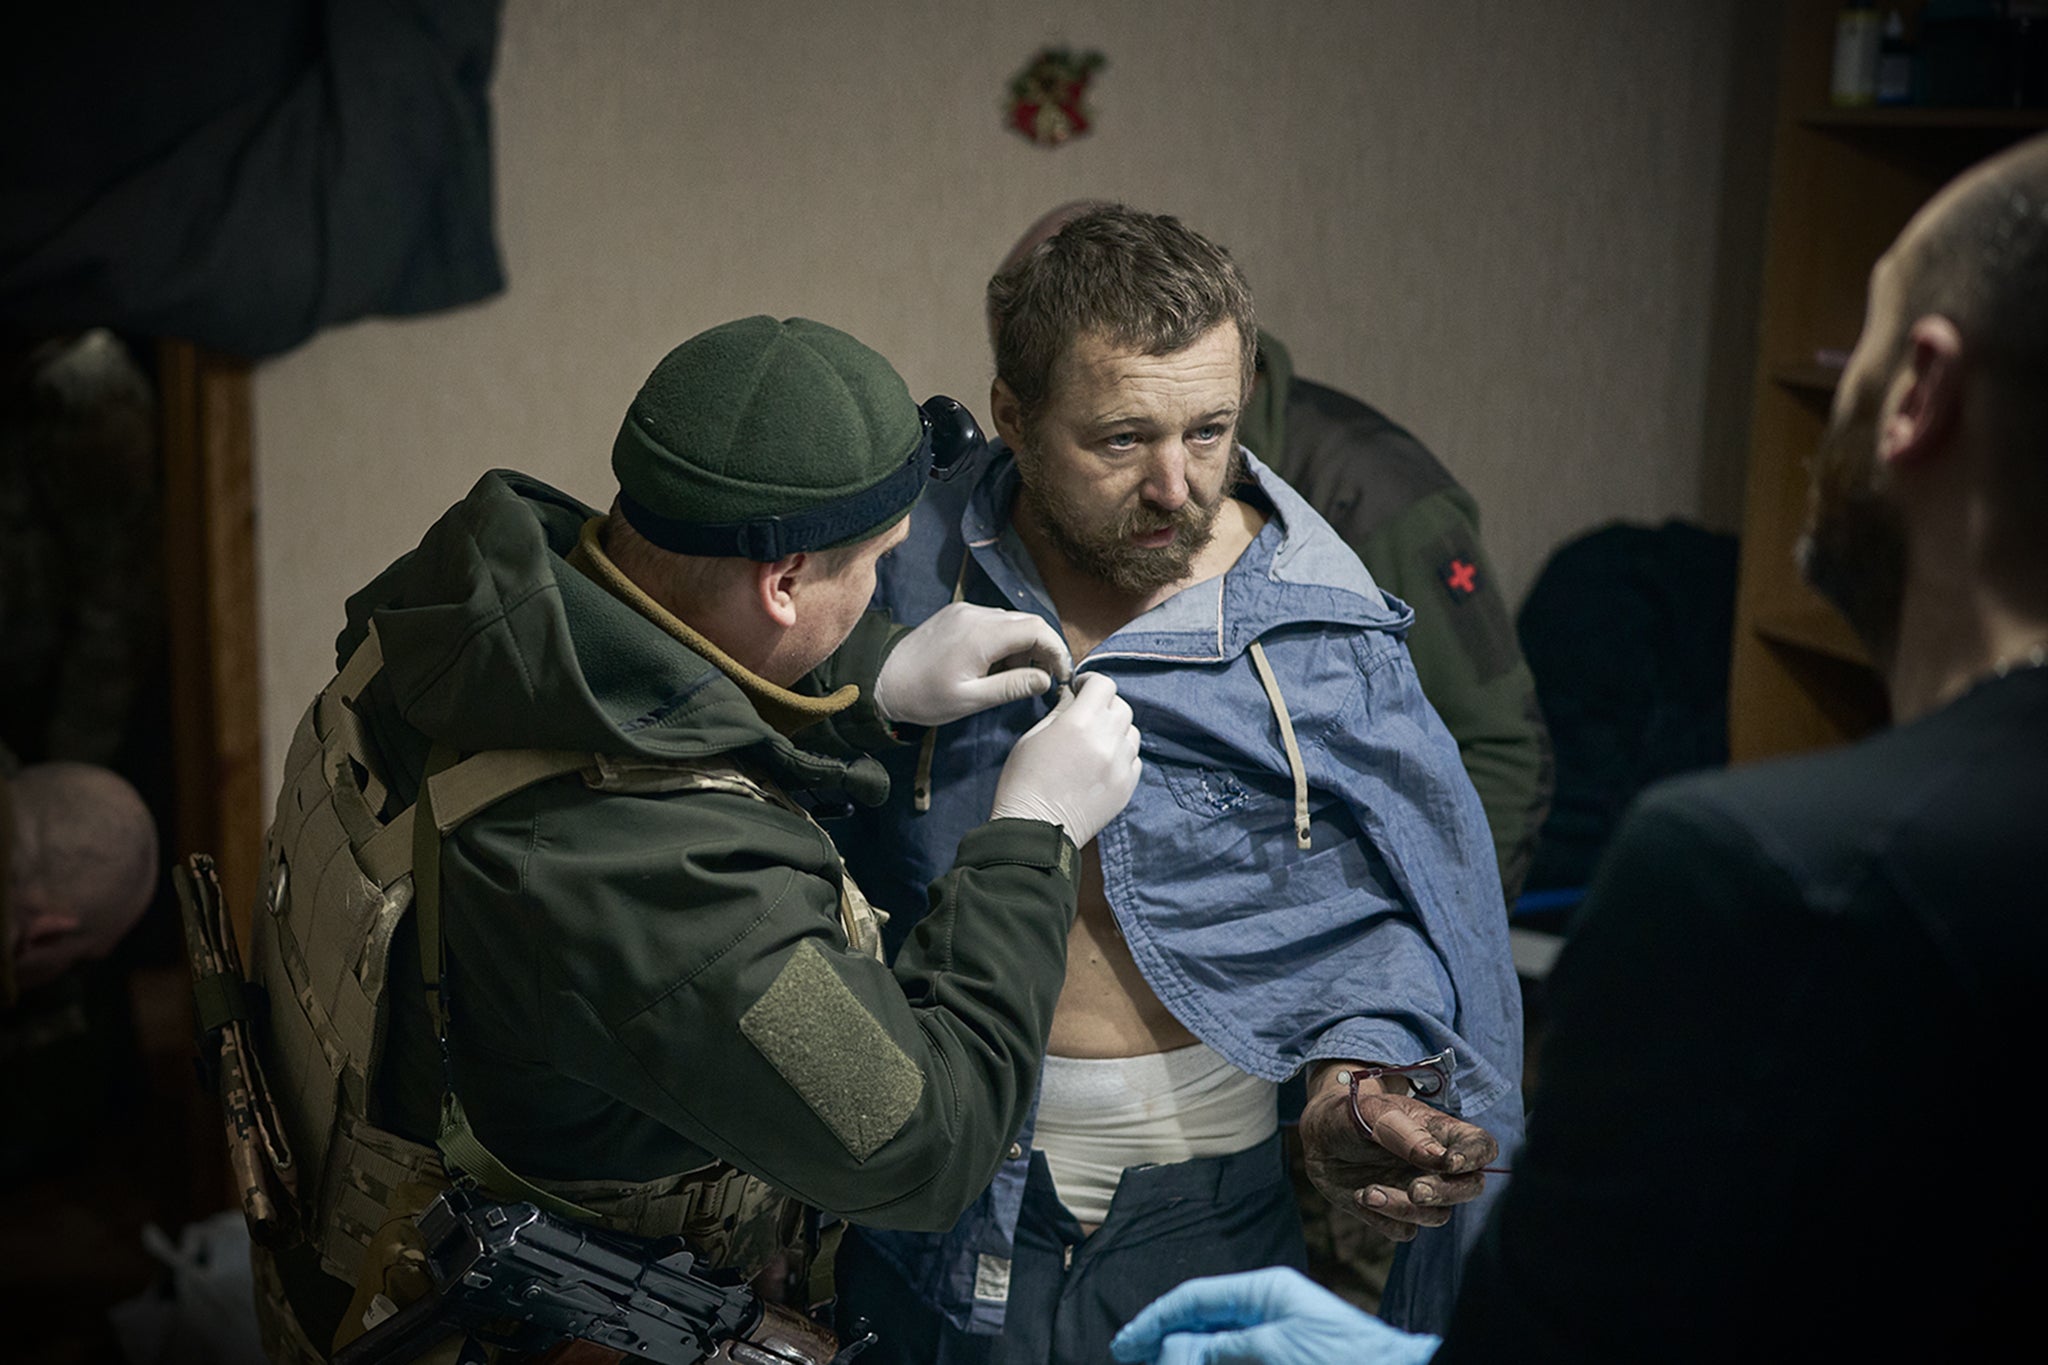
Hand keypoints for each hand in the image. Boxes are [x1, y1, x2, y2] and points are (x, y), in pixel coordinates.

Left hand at [874, 603, 1071, 726]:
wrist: (881, 680)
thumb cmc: (924, 697)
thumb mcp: (971, 700)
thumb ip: (1012, 687)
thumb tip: (1046, 679)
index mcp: (982, 635)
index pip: (1037, 629)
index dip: (1056, 651)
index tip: (1061, 676)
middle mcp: (976, 614)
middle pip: (1027, 622)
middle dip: (1042, 649)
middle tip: (1044, 679)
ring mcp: (965, 611)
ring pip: (1011, 621)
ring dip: (1023, 647)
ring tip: (1013, 678)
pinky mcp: (956, 614)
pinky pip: (993, 621)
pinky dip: (1004, 641)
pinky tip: (994, 666)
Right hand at [989, 673, 1140, 846]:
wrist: (1034, 829)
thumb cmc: (1023, 782)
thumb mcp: (1032, 737)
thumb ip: (1059, 711)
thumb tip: (1074, 696)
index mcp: (1080, 722)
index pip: (1104, 685)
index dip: (1091, 683)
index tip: (1081, 690)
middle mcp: (1106, 741)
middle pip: (1122, 706)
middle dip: (1104, 705)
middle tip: (1088, 716)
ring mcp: (1120, 766)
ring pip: (1132, 732)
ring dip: (1117, 730)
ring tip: (1096, 742)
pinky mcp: (1127, 787)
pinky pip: (1135, 759)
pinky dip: (1122, 755)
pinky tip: (1102, 763)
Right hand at [1111, 1267, 1440, 1364]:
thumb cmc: (1345, 1358)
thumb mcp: (1275, 1348)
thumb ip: (1222, 1346)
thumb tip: (1178, 1349)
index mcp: (1265, 1291)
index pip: (1196, 1297)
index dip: (1156, 1318)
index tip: (1126, 1343)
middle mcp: (1266, 1309)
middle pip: (1201, 1320)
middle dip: (1164, 1338)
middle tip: (1130, 1359)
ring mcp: (1274, 1335)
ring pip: (1214, 1342)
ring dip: (1184, 1355)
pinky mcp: (1281, 1355)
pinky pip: (1234, 1355)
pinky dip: (1211, 1359)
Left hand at [1297, 1068, 1497, 1242]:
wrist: (1319, 1134)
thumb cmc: (1351, 1114)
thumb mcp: (1374, 1114)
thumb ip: (1408, 1135)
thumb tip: (1442, 1161)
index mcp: (1440, 1134)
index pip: (1481, 1146)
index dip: (1475, 1156)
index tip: (1452, 1162)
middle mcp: (1435, 1166)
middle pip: (1469, 1187)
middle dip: (1446, 1193)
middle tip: (1415, 1190)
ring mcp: (1416, 1190)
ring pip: (1436, 1215)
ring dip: (1404, 1209)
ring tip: (1369, 1191)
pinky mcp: (1393, 1213)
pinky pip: (1404, 1231)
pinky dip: (1385, 1220)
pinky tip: (1360, 1196)